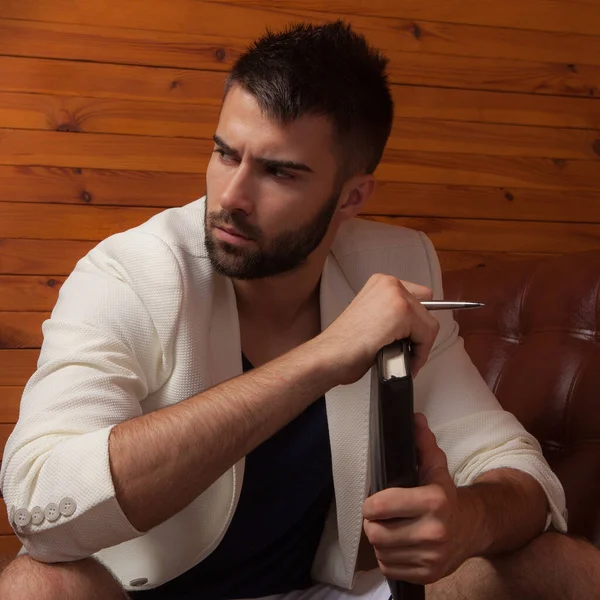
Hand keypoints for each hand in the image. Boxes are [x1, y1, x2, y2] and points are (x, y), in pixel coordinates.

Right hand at [316, 274, 438, 385]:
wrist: (330, 356)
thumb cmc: (344, 345)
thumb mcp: (372, 318)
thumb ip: (392, 314)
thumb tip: (414, 328)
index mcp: (381, 282)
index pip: (420, 299)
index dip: (416, 325)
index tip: (410, 341)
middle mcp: (389, 284)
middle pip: (427, 312)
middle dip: (419, 337)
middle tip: (407, 353)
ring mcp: (396, 296)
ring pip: (429, 325)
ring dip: (420, 347)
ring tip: (404, 360)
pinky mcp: (401, 312)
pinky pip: (426, 336)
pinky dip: (420, 354)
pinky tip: (404, 361)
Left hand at [362, 414, 480, 584]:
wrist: (474, 528)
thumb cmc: (447, 495)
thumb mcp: (436, 466)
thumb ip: (422, 443)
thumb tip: (414, 418)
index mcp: (434, 501)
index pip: (381, 506)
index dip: (370, 504)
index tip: (372, 501)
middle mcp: (434, 532)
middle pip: (376, 532)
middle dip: (372, 523)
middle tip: (377, 516)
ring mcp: (431, 557)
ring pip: (381, 551)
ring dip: (379, 540)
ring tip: (387, 528)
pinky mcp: (428, 575)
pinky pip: (390, 568)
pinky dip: (388, 557)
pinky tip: (396, 545)